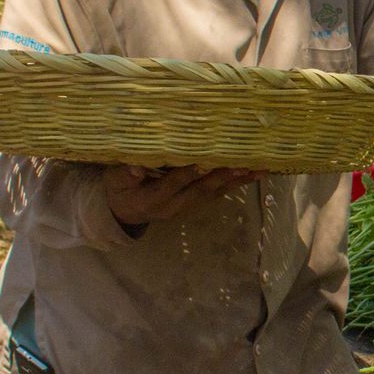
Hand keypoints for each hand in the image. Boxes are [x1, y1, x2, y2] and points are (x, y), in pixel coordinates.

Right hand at [103, 164, 262, 227]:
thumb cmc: (120, 189)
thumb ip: (124, 174)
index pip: (173, 184)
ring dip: (237, 181)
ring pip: (215, 193)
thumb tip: (135, 167)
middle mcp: (174, 205)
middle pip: (201, 190)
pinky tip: (254, 174)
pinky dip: (236, 184)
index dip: (188, 174)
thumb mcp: (114, 182)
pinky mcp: (197, 204)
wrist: (127, 212)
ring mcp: (188, 206)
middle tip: (243, 164)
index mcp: (153, 199)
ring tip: (259, 169)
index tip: (204, 162)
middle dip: (223, 177)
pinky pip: (219, 194)